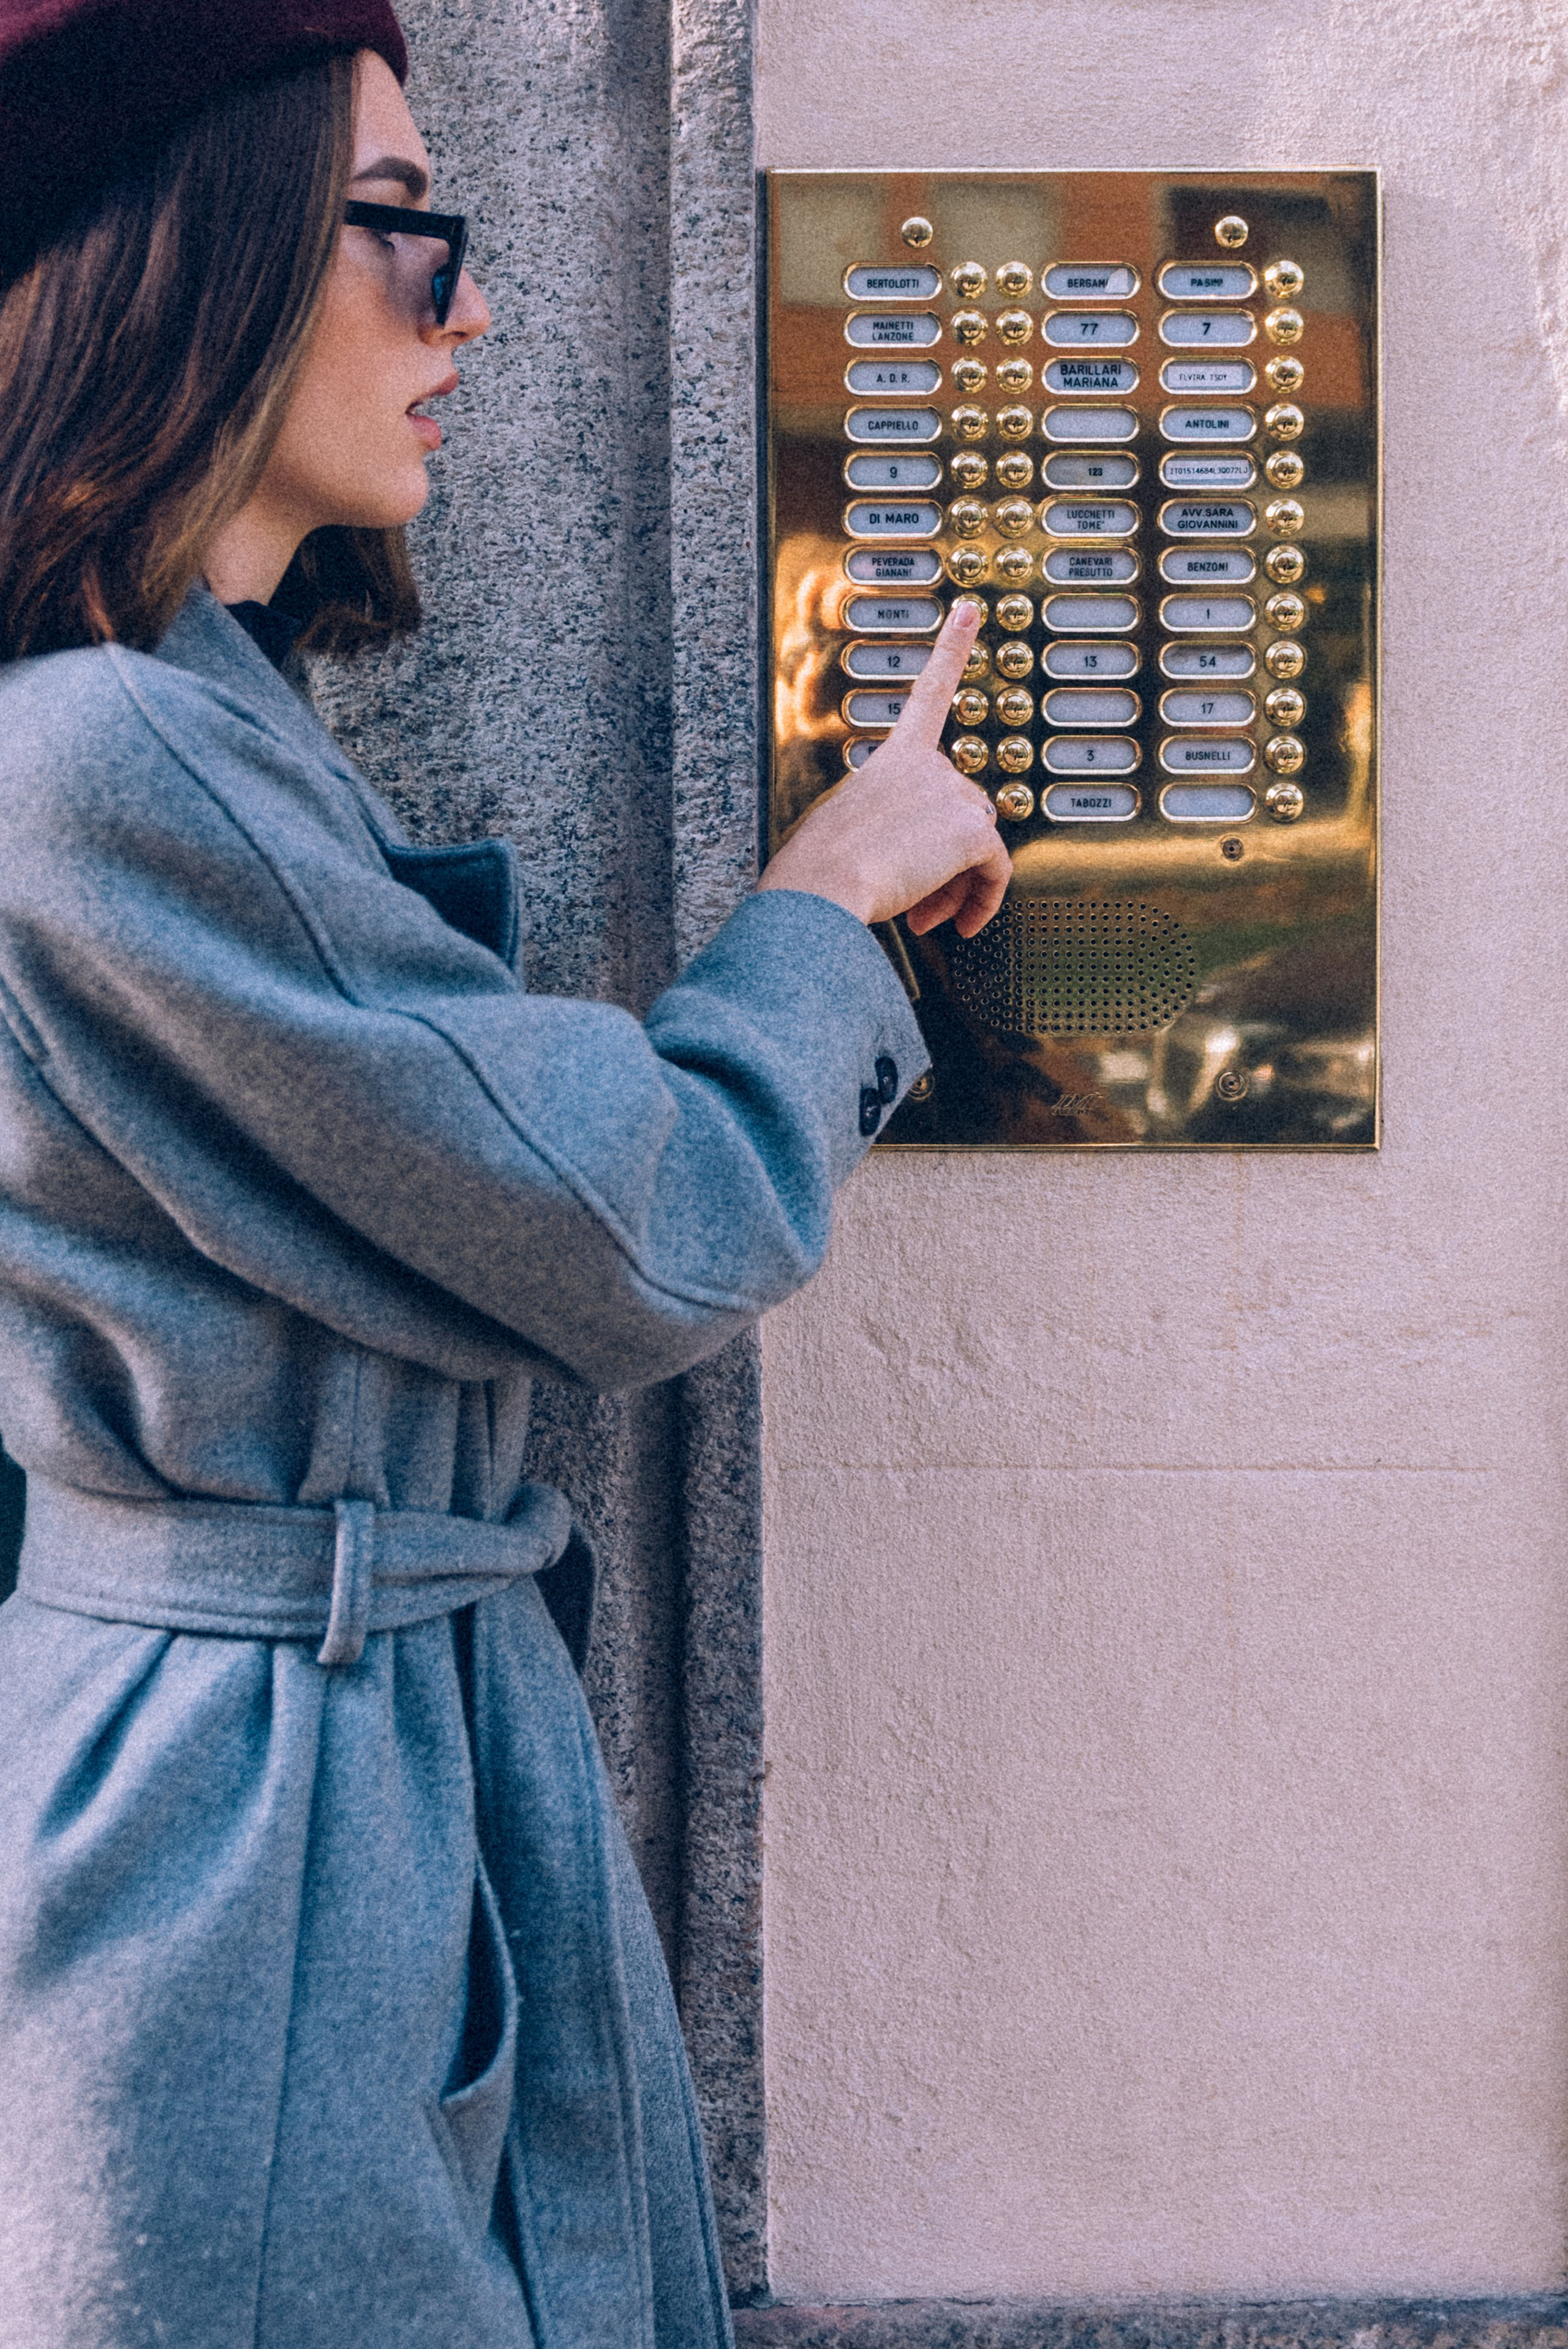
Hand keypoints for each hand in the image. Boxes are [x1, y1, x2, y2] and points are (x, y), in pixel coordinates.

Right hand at [757, 599, 1011, 937]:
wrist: (820, 887)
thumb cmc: (819, 870)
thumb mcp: (850, 831)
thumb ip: (893, 829)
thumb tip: (926, 863)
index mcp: (892, 759)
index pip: (929, 692)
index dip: (951, 647)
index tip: (969, 611)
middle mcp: (929, 767)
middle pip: (963, 812)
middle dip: (947, 860)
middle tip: (918, 902)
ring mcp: (953, 794)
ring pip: (979, 847)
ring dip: (956, 886)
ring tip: (923, 914)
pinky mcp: (972, 830)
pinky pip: (997, 872)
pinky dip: (985, 902)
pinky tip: (963, 925)